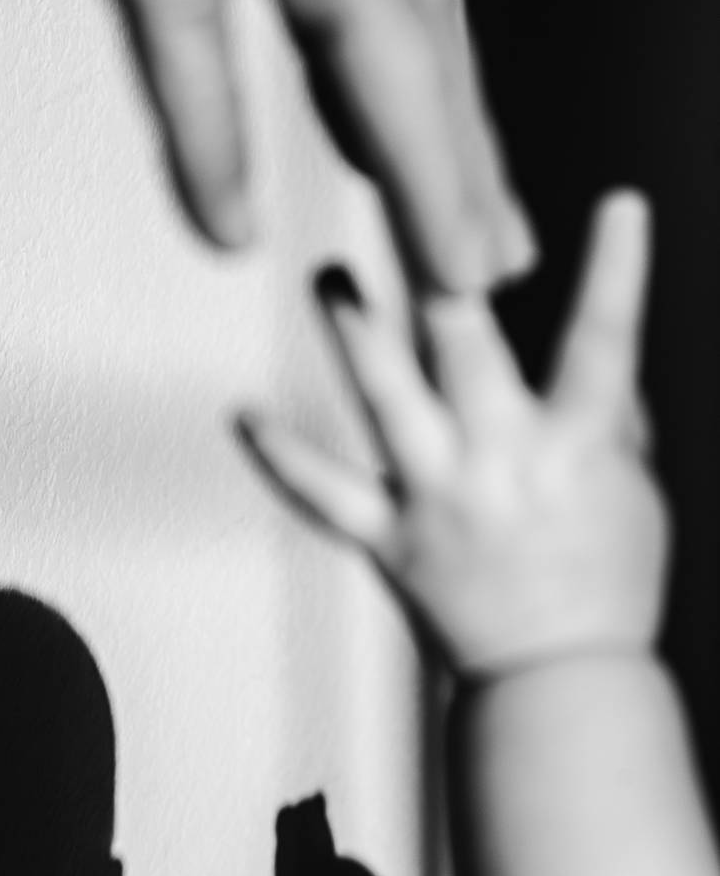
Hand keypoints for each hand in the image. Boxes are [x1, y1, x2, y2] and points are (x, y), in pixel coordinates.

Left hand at [78, 0, 532, 289]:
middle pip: (442, 62)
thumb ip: (187, 85)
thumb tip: (223, 225)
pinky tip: (422, 75)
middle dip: (466, 173)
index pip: (402, 96)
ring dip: (457, 114)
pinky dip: (425, 36)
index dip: (433, 197)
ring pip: (439, 11)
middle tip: (493, 265)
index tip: (460, 277)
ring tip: (477, 199)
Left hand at [238, 191, 669, 678]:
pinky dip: (281, 456)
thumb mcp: (633, 489)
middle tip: (408, 192)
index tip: (620, 205)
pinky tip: (242, 415)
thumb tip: (590, 351)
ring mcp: (437, 501)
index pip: (604, 342)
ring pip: (384, 398)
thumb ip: (608, 415)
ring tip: (327, 272)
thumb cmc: (605, 586)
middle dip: (436, 263)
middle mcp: (499, 464)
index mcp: (576, 447)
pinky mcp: (389, 543)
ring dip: (353, 327)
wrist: (556, 683)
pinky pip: (324, 496)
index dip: (617, 271)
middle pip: (463, 346)